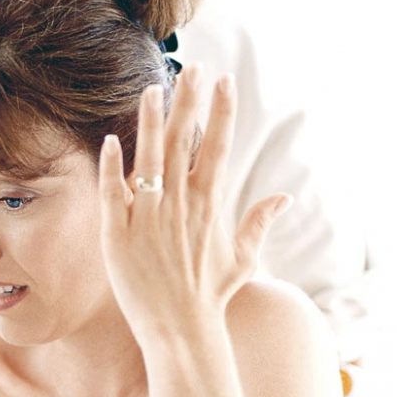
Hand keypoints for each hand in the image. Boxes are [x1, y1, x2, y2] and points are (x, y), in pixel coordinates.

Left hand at [98, 67, 290, 345]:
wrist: (181, 330)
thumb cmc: (210, 296)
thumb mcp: (243, 258)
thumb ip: (259, 223)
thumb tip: (285, 197)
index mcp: (209, 205)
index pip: (217, 147)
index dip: (221, 111)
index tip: (224, 80)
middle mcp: (181, 206)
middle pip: (185, 143)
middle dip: (190, 102)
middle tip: (192, 67)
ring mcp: (149, 219)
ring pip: (149, 160)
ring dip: (151, 123)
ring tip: (152, 89)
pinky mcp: (119, 236)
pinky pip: (114, 194)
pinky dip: (113, 168)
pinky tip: (111, 140)